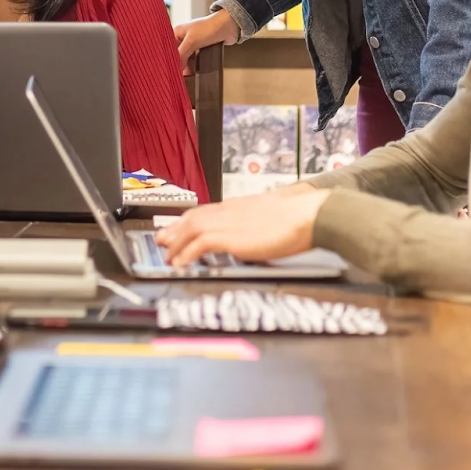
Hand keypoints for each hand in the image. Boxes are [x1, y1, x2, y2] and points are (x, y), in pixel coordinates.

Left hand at [155, 187, 328, 267]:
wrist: (307, 214)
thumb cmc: (298, 216)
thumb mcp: (270, 216)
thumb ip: (255, 222)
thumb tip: (254, 232)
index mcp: (237, 205)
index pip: (203, 211)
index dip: (186, 221)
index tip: (176, 228)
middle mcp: (228, 211)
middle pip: (192, 218)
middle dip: (174, 231)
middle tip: (163, 242)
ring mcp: (228, 223)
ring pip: (191, 229)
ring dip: (177, 244)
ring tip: (168, 257)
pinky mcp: (231, 237)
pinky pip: (199, 244)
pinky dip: (187, 253)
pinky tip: (181, 263)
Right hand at [174, 10, 240, 72]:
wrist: (229, 25)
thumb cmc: (209, 28)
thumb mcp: (192, 41)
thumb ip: (182, 55)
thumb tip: (177, 67)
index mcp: (177, 32)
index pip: (169, 49)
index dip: (170, 59)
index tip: (170, 70)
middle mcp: (183, 37)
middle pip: (178, 54)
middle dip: (179, 64)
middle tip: (178, 76)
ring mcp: (193, 43)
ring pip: (186, 58)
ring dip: (187, 66)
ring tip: (186, 77)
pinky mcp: (201, 48)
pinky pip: (195, 59)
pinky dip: (194, 65)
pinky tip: (194, 72)